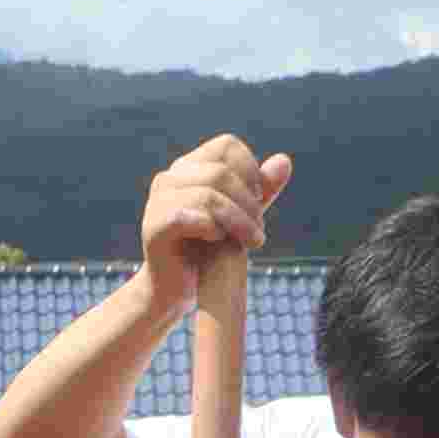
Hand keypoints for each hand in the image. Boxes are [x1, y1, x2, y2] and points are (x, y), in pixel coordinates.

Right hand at [139, 136, 289, 294]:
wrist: (174, 291)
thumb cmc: (206, 252)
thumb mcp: (240, 216)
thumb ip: (260, 190)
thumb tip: (284, 160)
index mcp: (188, 169)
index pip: (227, 146)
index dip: (250, 171)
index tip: (258, 201)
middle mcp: (169, 179)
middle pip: (221, 172)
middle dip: (248, 203)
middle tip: (258, 232)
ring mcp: (158, 201)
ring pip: (210, 194)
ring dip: (239, 220)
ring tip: (251, 242)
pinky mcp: (154, 227)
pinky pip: (193, 216)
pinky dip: (214, 229)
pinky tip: (218, 242)